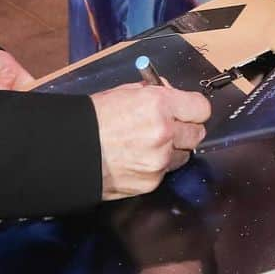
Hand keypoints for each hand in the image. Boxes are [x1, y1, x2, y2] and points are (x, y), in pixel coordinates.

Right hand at [90, 82, 210, 199]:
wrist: (72, 150)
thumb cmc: (95, 117)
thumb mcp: (125, 93)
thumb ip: (154, 93)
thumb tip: (170, 92)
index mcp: (159, 104)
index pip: (202, 108)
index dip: (194, 108)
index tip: (187, 110)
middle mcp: (165, 132)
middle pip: (198, 133)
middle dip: (186, 129)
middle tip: (171, 127)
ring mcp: (160, 160)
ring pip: (184, 154)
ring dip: (173, 149)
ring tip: (149, 145)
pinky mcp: (152, 181)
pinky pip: (166, 171)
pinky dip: (157, 166)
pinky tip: (138, 159)